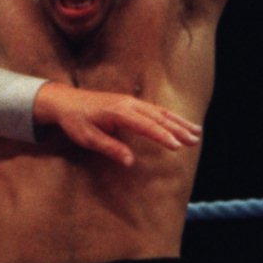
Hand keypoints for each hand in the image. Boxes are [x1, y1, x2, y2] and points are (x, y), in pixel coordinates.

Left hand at [33, 81, 202, 167]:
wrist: (65, 101)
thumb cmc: (75, 121)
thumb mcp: (88, 138)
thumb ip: (110, 148)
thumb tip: (130, 162)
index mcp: (119, 111)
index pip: (146, 125)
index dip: (162, 136)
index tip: (177, 146)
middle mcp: (128, 103)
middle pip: (158, 116)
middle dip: (178, 129)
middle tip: (193, 141)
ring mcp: (131, 101)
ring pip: (160, 111)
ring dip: (179, 122)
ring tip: (196, 132)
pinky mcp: (131, 102)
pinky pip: (154, 109)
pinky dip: (169, 116)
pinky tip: (179, 123)